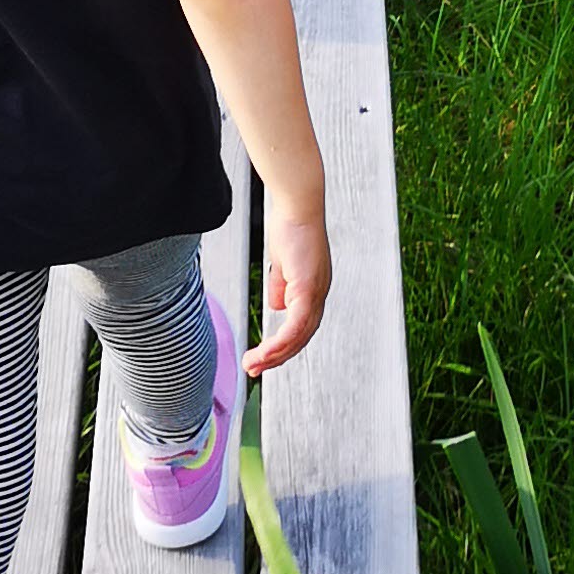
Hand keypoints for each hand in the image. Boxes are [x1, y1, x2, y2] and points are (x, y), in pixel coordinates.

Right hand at [248, 209, 330, 374]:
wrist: (298, 204)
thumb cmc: (291, 224)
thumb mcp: (283, 262)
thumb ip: (281, 285)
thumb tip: (277, 305)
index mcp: (313, 288)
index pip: (302, 326)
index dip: (284, 345)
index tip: (263, 357)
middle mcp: (320, 293)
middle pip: (302, 337)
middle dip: (278, 357)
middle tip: (255, 369)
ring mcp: (317, 291)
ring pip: (299, 336)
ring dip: (275, 355)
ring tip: (253, 365)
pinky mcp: (309, 287)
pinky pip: (296, 325)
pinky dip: (280, 343)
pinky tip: (265, 352)